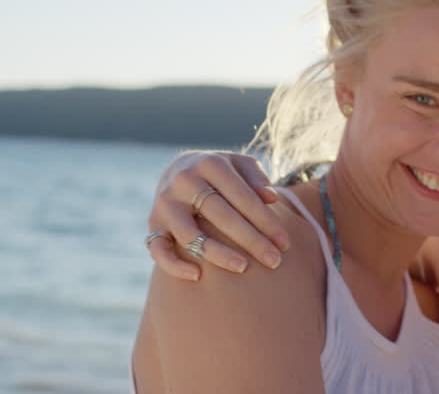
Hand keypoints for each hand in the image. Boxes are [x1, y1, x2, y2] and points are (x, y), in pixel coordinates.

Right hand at [147, 151, 289, 279]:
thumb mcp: (240, 165)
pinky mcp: (153, 224)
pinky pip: (158, 250)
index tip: (284, 243)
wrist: (180, 170)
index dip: (266, 221)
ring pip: (190, 234)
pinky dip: (174, 265)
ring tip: (243, 267)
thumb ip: (256, 178)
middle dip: (251, 240)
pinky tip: (198, 276)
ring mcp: (166, 204)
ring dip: (218, 253)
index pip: (242, 196)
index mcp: (210, 163)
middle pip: (221, 216)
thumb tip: (270, 197)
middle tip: (274, 261)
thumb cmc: (222, 173)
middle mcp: (184, 181)